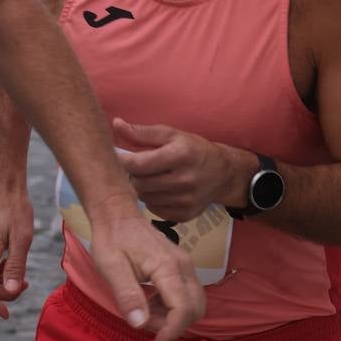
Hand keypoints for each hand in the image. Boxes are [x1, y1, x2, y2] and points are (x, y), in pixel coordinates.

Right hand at [0, 186, 33, 319]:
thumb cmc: (16, 209)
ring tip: (23, 277)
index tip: (7, 315)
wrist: (5, 186)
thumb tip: (11, 290)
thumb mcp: (22, 239)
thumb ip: (16, 266)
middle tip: (26, 285)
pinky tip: (13, 263)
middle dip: (4, 292)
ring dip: (2, 282)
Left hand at [82, 194, 205, 340]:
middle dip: (174, 324)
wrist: (117, 214)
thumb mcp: (111, 267)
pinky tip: (150, 302)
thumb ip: (127, 295)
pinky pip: (188, 293)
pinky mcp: (181, 265)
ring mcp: (185, 264)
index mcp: (167, 267)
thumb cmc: (112, 239)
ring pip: (194, 302)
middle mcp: (183, 265)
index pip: (182, 308)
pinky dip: (173, 306)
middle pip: (195, 307)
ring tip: (146, 312)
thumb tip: (140, 323)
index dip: (172, 330)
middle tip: (146, 322)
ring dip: (174, 316)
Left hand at [113, 119, 245, 222]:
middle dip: (133, 175)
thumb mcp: (171, 134)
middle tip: (138, 167)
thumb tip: (116, 124)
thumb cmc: (194, 149)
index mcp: (180, 155)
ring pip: (144, 198)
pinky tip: (160, 190)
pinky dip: (152, 200)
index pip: (139, 164)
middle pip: (139, 183)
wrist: (223, 174)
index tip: (119, 156)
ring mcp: (185, 200)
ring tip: (150, 177)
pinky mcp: (185, 215)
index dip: (123, 161)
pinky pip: (154, 210)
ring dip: (142, 187)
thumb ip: (142, 132)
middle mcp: (184, 180)